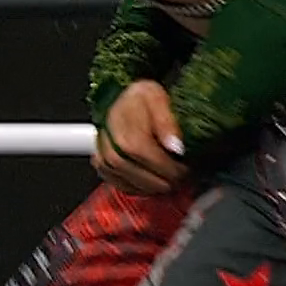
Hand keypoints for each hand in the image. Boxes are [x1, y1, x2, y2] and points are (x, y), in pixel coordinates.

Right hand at [93, 80, 188, 195]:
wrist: (119, 97)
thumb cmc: (138, 98)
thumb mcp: (157, 98)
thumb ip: (168, 122)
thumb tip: (176, 147)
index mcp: (126, 129)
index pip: (150, 158)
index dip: (169, 168)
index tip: (183, 170)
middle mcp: (111, 145)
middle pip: (139, 175)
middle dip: (163, 181)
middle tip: (178, 179)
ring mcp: (104, 156)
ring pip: (128, 183)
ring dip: (151, 188)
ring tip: (166, 182)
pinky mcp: (101, 164)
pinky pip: (118, 184)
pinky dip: (137, 188)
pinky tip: (149, 184)